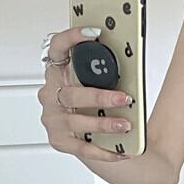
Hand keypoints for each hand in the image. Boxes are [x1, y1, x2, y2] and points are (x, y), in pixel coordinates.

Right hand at [38, 26, 133, 160]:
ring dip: (104, 124)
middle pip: (71, 94)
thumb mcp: (96, 83)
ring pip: (77, 122)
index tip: (94, 32)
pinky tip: (121, 151)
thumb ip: (104, 72)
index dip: (71, 38)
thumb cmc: (93, 104)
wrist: (86, 138)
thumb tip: (132, 57)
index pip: (56, 48)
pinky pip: (82, 148)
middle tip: (125, 98)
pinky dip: (103, 150)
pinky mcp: (60, 141)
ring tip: (126, 125)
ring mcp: (53, 119)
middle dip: (100, 96)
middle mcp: (51, 95)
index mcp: (59, 73)